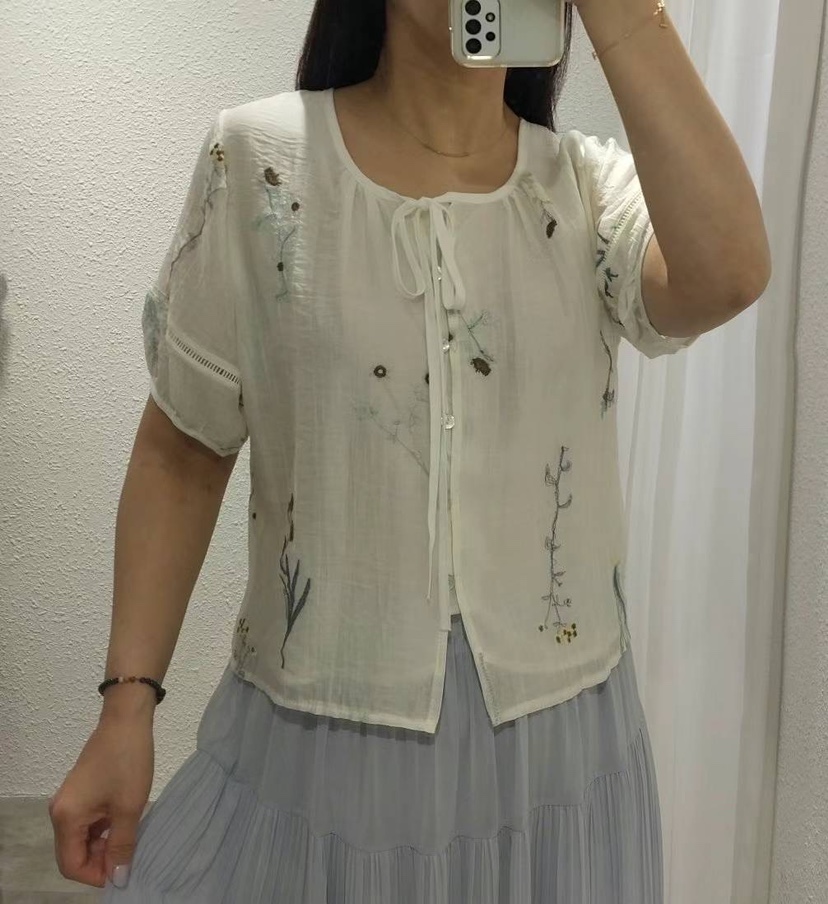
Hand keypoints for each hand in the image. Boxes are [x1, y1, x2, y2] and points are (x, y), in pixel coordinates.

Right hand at [48, 716, 153, 888]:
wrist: (126, 720)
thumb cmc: (128, 762)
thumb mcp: (129, 807)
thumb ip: (122, 845)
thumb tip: (118, 879)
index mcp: (66, 818)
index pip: (71, 865)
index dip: (96, 875)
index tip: (122, 872)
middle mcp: (60, 812)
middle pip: (73, 853)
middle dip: (99, 862)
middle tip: (128, 857)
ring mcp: (68, 800)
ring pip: (81, 838)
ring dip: (102, 846)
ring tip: (129, 842)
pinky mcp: (80, 791)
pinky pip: (86, 822)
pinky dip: (102, 830)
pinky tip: (123, 826)